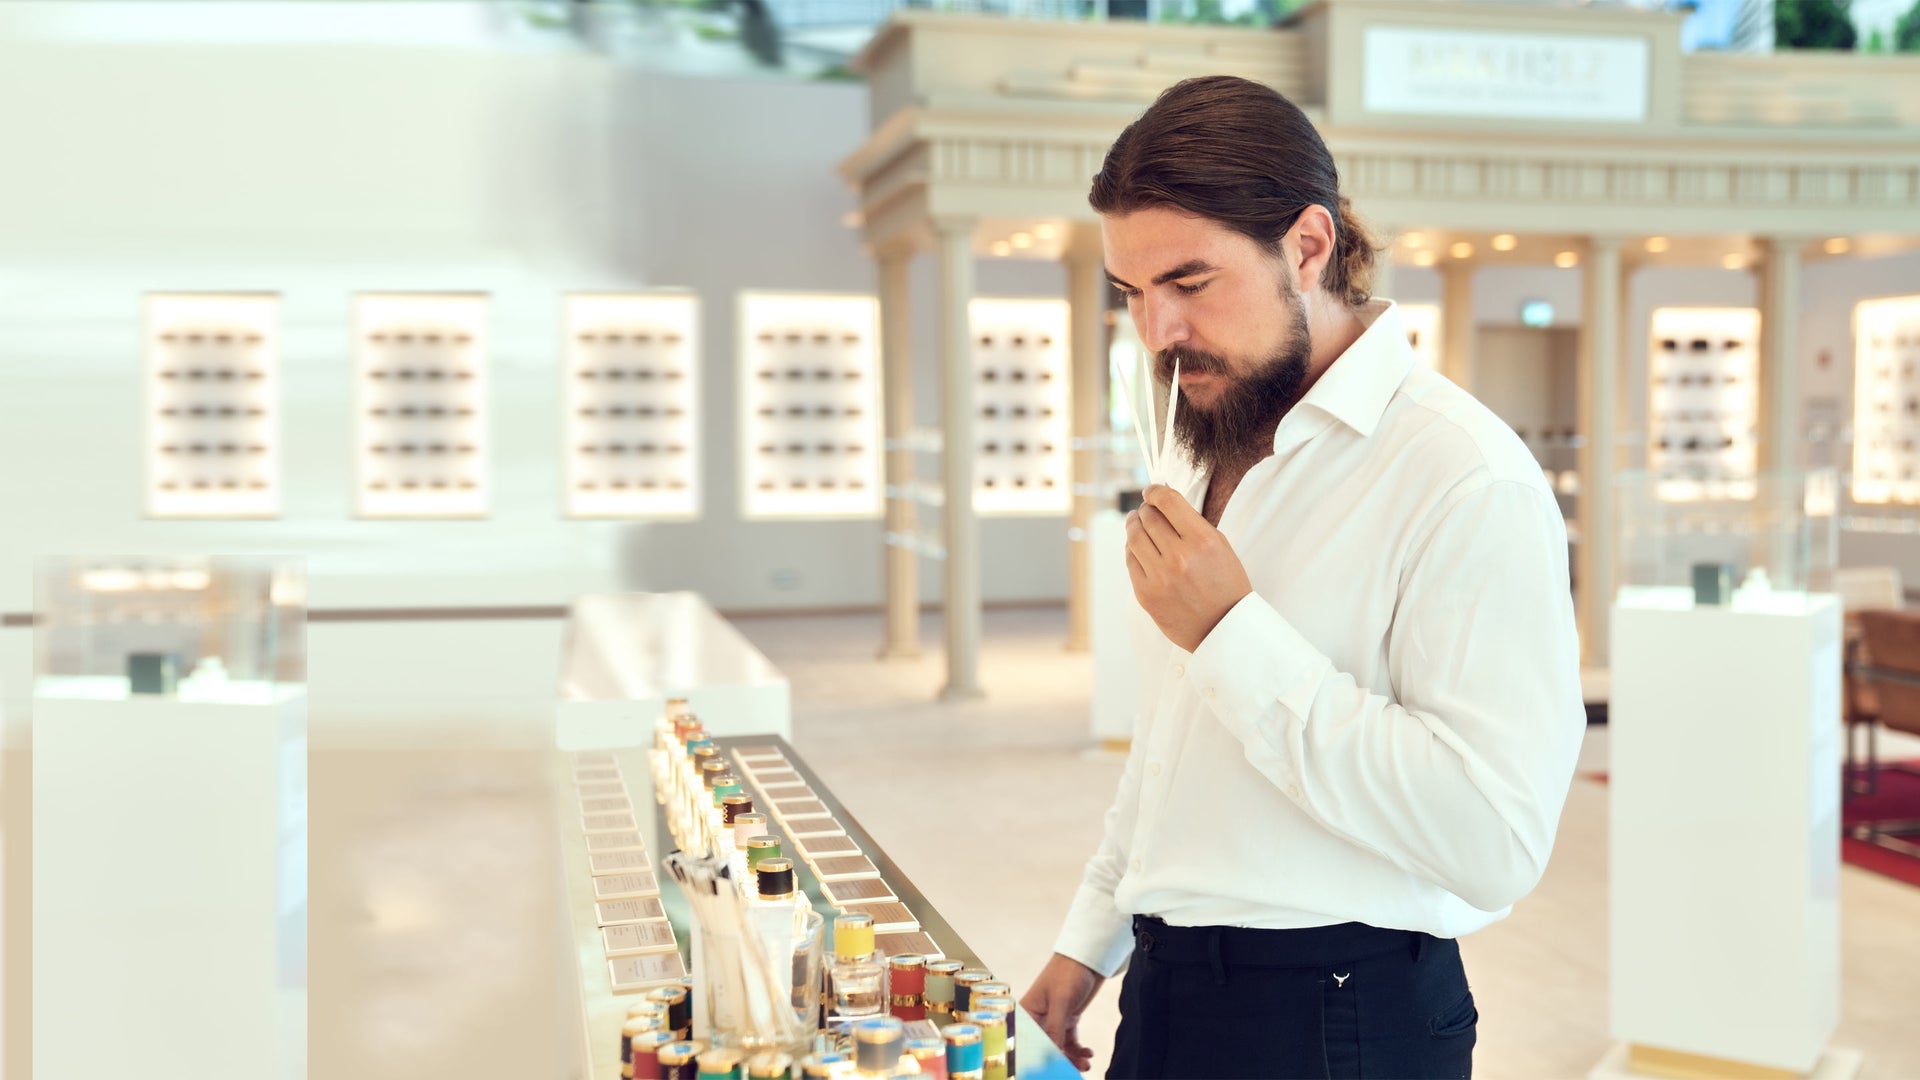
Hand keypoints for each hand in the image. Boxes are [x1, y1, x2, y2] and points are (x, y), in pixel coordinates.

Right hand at [1021, 953, 1103, 1071]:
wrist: (1089, 958)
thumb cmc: (1069, 973)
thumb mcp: (1061, 1001)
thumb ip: (1054, 1029)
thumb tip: (1050, 1055)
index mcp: (1027, 1012)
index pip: (1027, 1042)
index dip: (1036, 1057)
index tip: (1049, 1068)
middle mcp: (1037, 1018)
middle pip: (1043, 1048)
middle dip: (1058, 1061)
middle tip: (1074, 1070)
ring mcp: (1053, 1020)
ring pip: (1058, 1048)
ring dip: (1071, 1058)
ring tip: (1086, 1063)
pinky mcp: (1066, 1019)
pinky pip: (1069, 1042)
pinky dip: (1078, 1050)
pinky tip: (1088, 1052)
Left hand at [1125, 484, 1252, 651]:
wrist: (1224, 629)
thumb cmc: (1226, 585)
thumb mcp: (1221, 547)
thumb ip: (1193, 524)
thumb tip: (1164, 503)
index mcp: (1203, 541)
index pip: (1168, 501)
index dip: (1155, 491)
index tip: (1152, 491)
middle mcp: (1179, 557)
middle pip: (1149, 517)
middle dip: (1146, 508)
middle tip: (1146, 508)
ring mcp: (1160, 577)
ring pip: (1134, 537)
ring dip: (1133, 524)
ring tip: (1135, 521)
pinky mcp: (1146, 594)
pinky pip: (1130, 561)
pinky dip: (1132, 549)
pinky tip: (1137, 545)